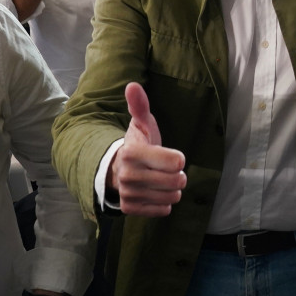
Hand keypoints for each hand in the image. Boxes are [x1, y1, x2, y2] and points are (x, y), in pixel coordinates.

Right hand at [107, 82, 186, 216]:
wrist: (117, 170)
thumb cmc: (138, 144)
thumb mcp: (141, 124)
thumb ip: (140, 106)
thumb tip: (133, 85)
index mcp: (132, 152)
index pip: (176, 162)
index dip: (178, 159)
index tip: (172, 156)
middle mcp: (127, 175)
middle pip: (177, 181)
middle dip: (178, 175)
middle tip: (167, 169)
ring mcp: (128, 194)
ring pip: (172, 197)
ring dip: (172, 189)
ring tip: (161, 180)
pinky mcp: (130, 209)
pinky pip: (163, 210)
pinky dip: (164, 203)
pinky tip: (154, 192)